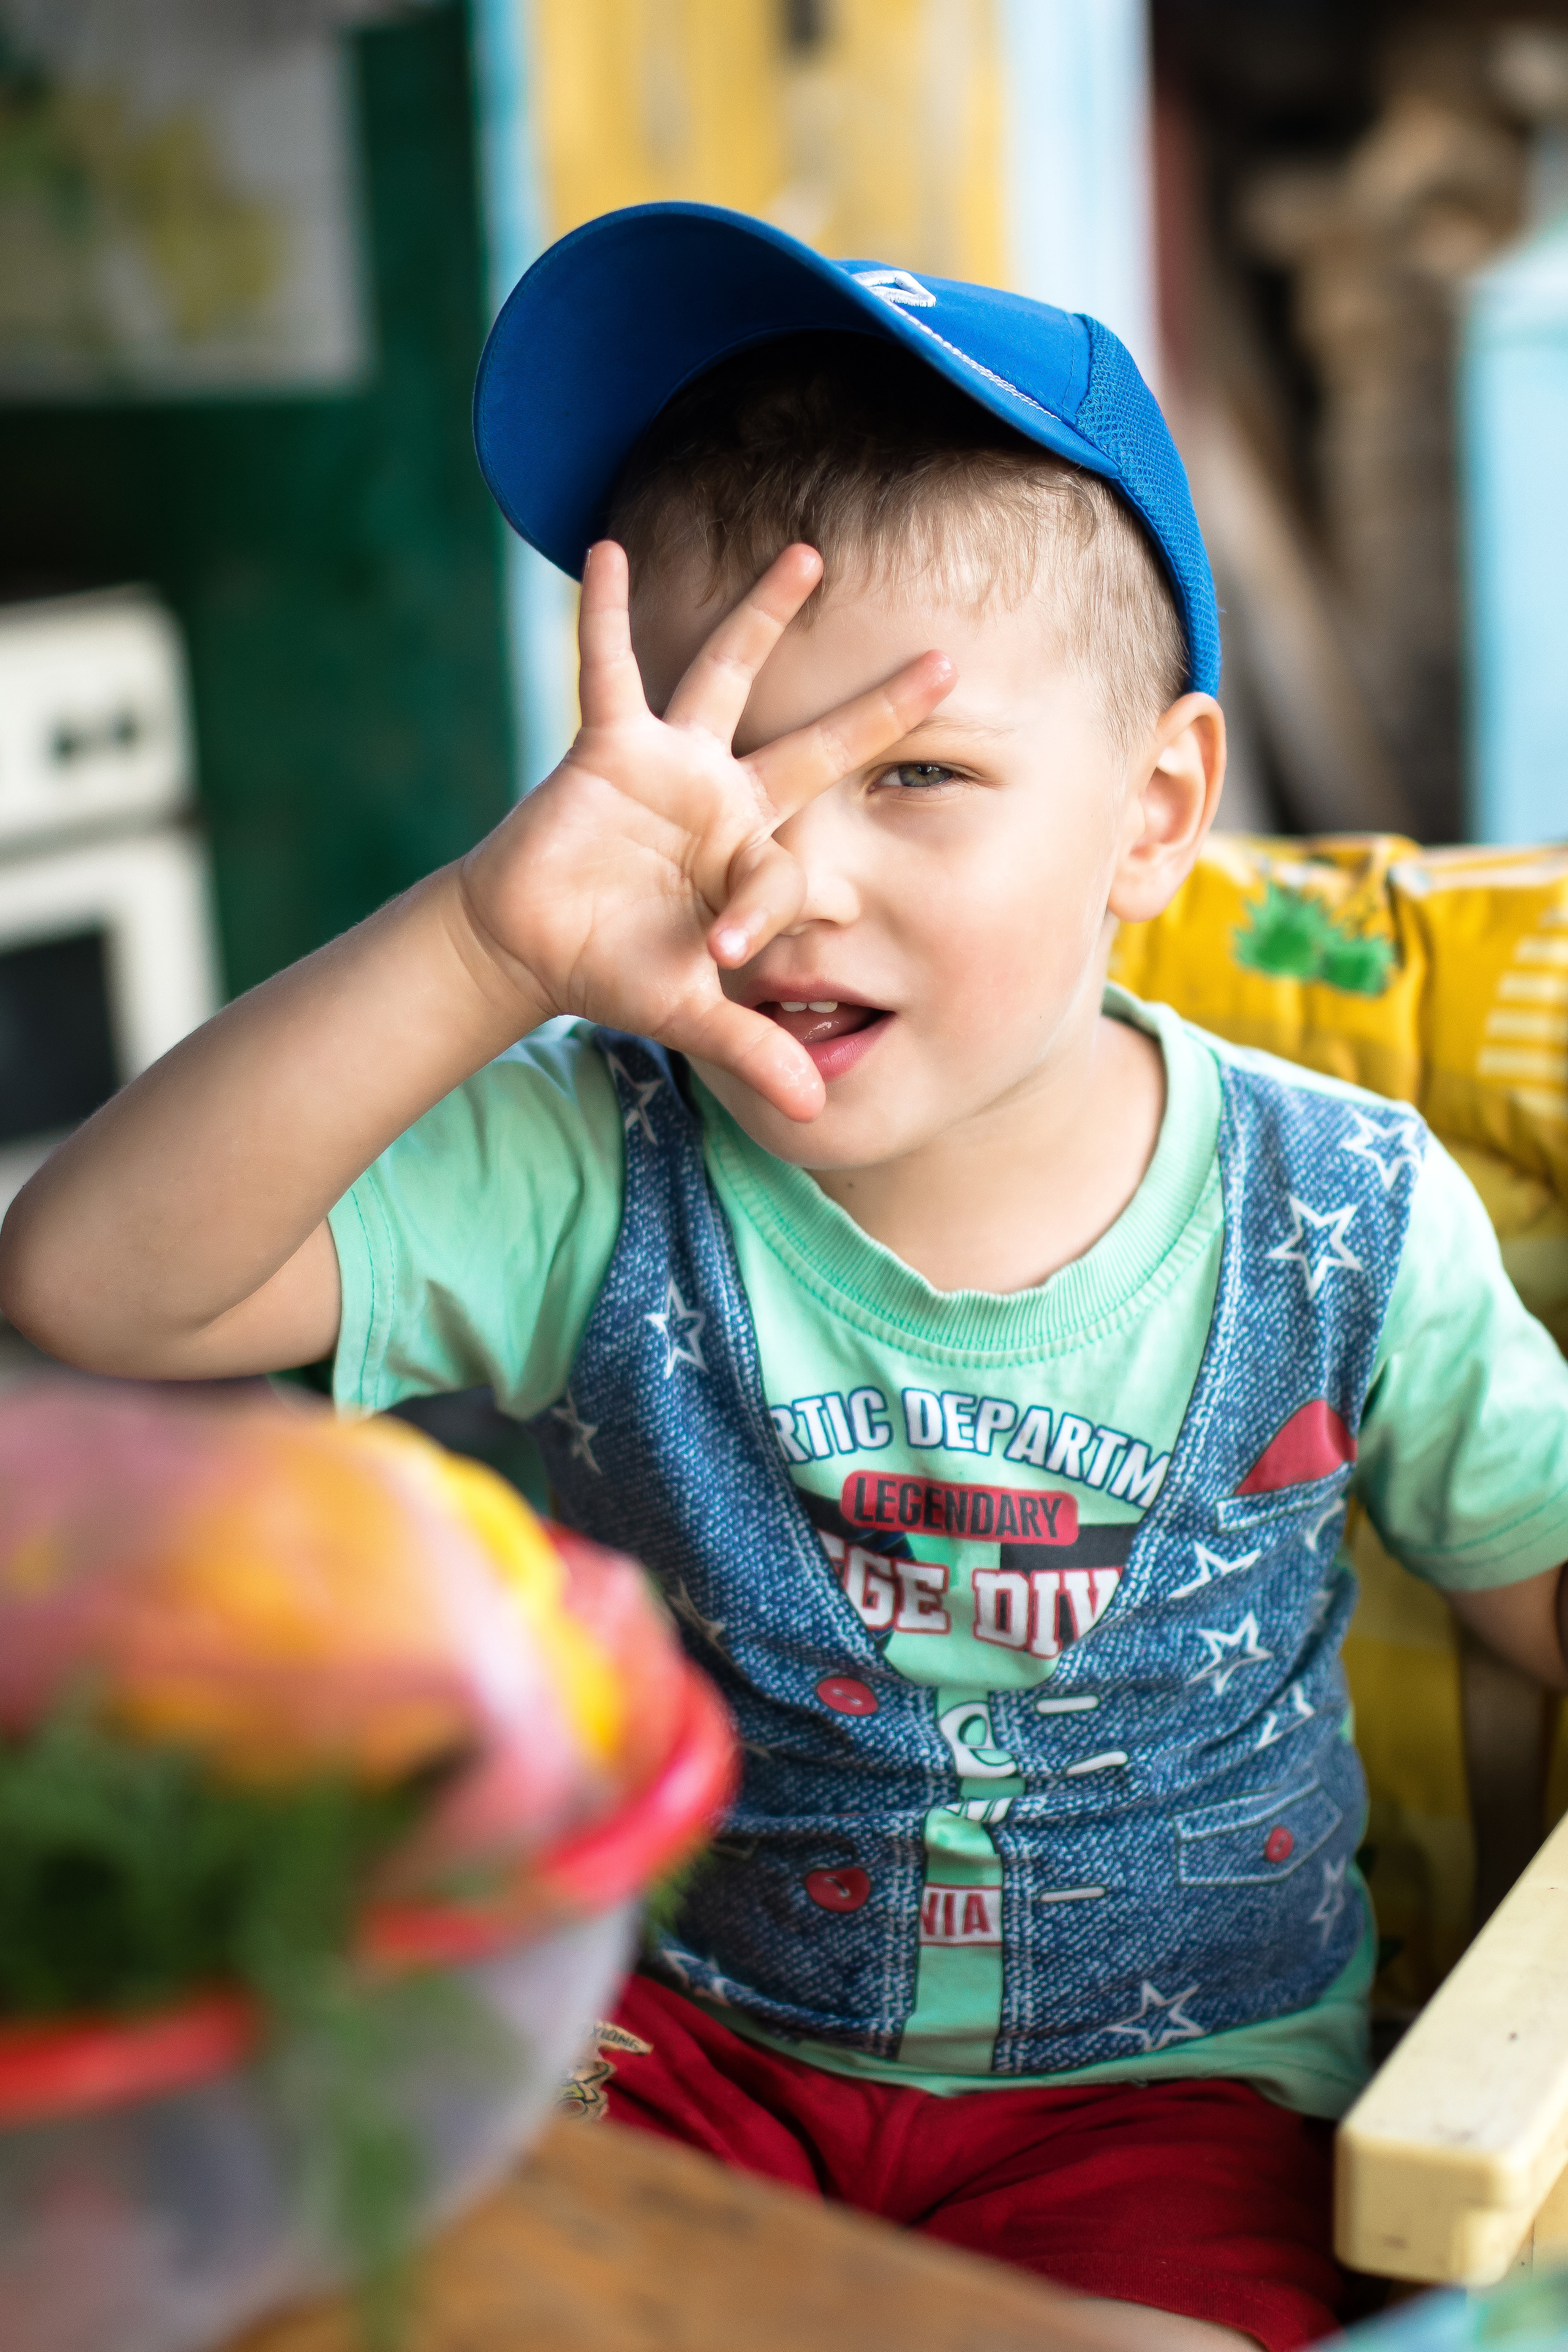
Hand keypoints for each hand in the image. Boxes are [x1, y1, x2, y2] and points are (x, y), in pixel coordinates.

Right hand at [457, 541, 953, 1120]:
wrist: (533, 948)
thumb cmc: (616, 970)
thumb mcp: (690, 1011)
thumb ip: (752, 1049)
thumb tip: (815, 1115)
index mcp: (755, 858)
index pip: (803, 869)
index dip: (792, 911)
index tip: (743, 953)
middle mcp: (728, 798)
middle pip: (822, 744)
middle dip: (882, 707)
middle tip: (950, 660)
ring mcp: (674, 764)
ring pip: (731, 674)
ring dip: (766, 615)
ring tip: (810, 553)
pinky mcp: (610, 747)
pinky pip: (606, 669)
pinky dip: (604, 614)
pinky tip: (610, 552)